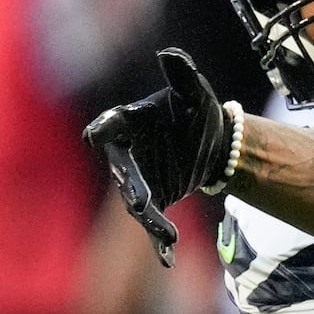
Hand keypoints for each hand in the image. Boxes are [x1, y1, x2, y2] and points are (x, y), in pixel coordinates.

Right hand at [83, 48, 231, 266]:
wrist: (218, 143)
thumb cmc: (198, 113)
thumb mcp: (198, 94)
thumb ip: (184, 76)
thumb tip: (171, 54)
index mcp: (129, 124)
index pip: (106, 126)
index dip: (101, 130)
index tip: (96, 134)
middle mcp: (126, 155)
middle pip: (122, 171)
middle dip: (131, 186)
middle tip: (142, 201)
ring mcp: (136, 180)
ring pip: (136, 201)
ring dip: (150, 219)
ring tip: (168, 234)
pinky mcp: (152, 200)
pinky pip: (152, 223)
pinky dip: (159, 242)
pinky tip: (170, 259)